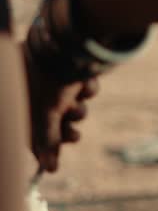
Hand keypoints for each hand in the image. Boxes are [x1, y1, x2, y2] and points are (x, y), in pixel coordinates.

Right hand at [24, 45, 99, 171]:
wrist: (74, 41)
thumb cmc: (52, 77)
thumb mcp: (48, 114)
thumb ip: (47, 142)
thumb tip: (50, 169)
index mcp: (18, 98)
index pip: (27, 132)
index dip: (43, 148)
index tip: (54, 161)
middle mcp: (32, 88)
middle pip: (52, 122)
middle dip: (65, 130)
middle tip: (73, 135)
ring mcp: (53, 78)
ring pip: (71, 106)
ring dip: (78, 110)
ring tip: (76, 102)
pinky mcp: (74, 70)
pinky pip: (83, 89)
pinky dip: (86, 90)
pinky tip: (86, 83)